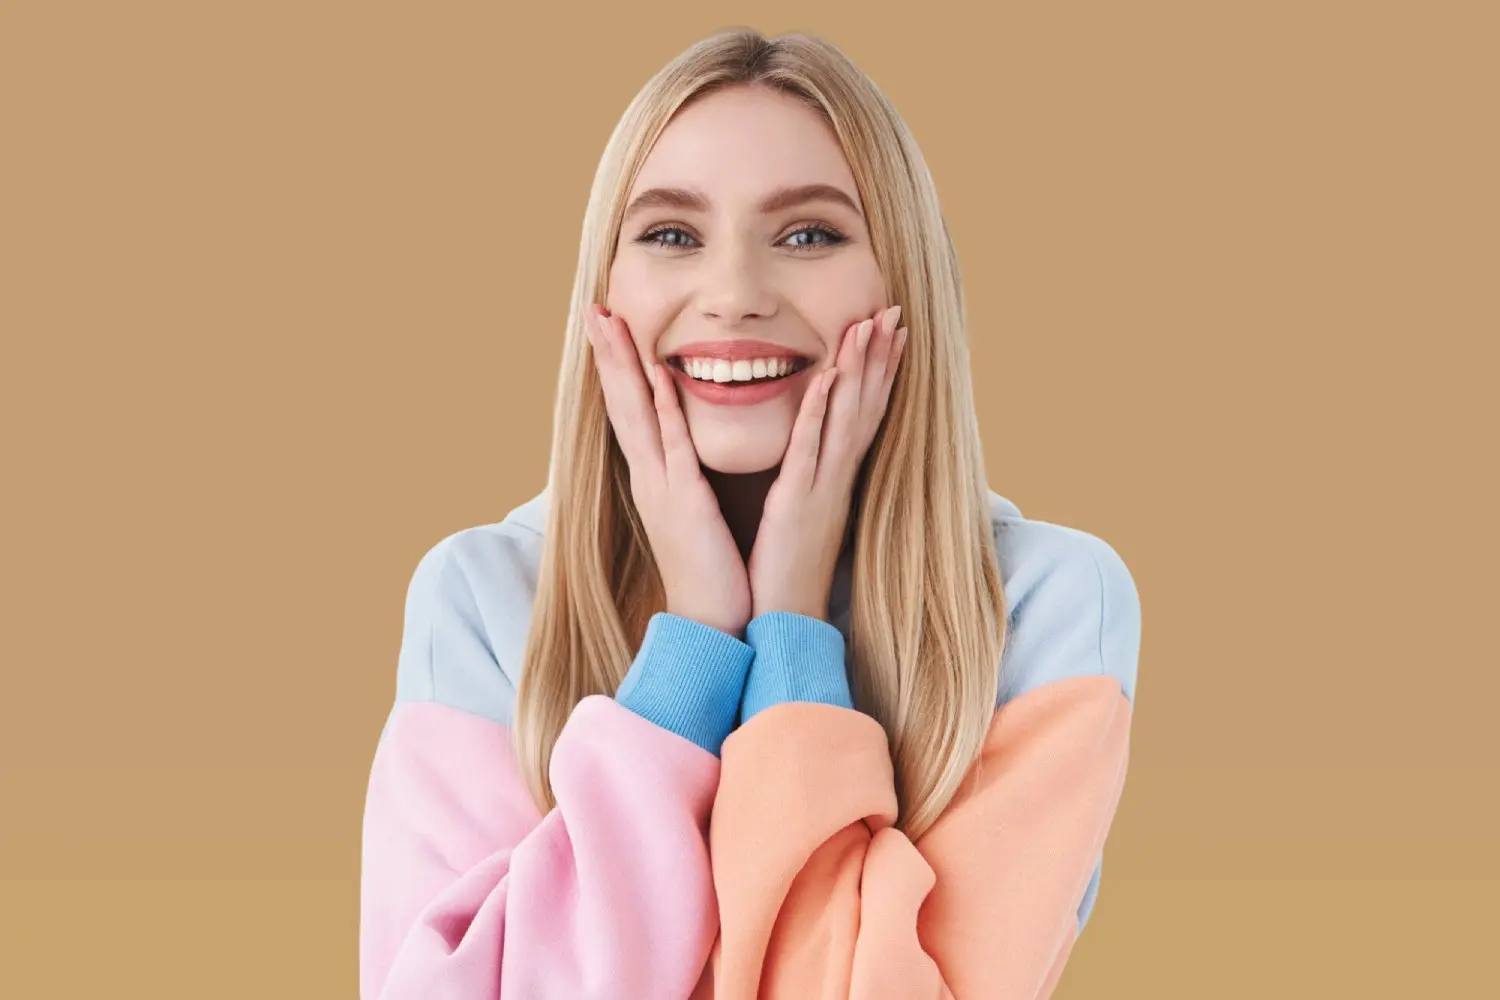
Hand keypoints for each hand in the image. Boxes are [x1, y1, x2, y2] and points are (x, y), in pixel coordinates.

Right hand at [587, 304, 751, 636]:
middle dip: (608, 355)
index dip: (617, 369)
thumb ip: (688, 478)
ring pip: (639, 415)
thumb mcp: (695, 512)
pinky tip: (659, 375)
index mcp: (655, 478)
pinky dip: (667, 408)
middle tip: (594, 309)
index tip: (608, 328)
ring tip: (611, 323)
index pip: (632, 412)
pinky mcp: (686, 502)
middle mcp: (650, 477)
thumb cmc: (711, 570)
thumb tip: (687, 450)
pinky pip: (675, 446)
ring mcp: (662, 488)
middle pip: (622, 404)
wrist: (713, 623)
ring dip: (625, 367)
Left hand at [747, 305, 908, 620]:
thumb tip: (813, 455)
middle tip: (892, 311)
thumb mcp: (800, 514)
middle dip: (879, 358)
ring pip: (846, 419)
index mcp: (835, 479)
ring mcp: (821, 488)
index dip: (880, 373)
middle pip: (865, 407)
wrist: (783, 620)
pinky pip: (811, 449)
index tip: (892, 333)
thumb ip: (809, 479)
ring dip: (859, 370)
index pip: (864, 415)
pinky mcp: (797, 503)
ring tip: (869, 325)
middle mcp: (836, 478)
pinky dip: (821, 411)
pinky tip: (828, 377)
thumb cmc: (786, 570)